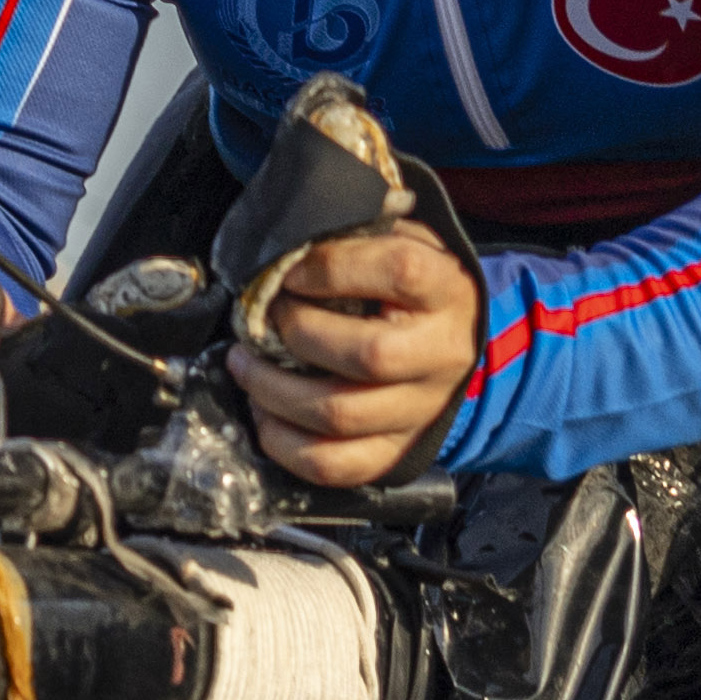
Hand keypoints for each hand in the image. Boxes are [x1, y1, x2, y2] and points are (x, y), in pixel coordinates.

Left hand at [230, 226, 478, 491]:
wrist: (456, 341)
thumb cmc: (413, 286)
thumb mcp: (402, 241)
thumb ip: (357, 234)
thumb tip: (288, 244)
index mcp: (447, 290)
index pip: (400, 271)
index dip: (333, 269)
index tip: (290, 272)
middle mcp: (441, 355)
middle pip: (367, 355)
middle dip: (297, 334)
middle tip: (261, 320)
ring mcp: (420, 410)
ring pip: (339, 415)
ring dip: (273, 390)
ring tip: (244, 365)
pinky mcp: (395, 452)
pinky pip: (333, 465)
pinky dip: (284, 444)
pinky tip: (265, 412)